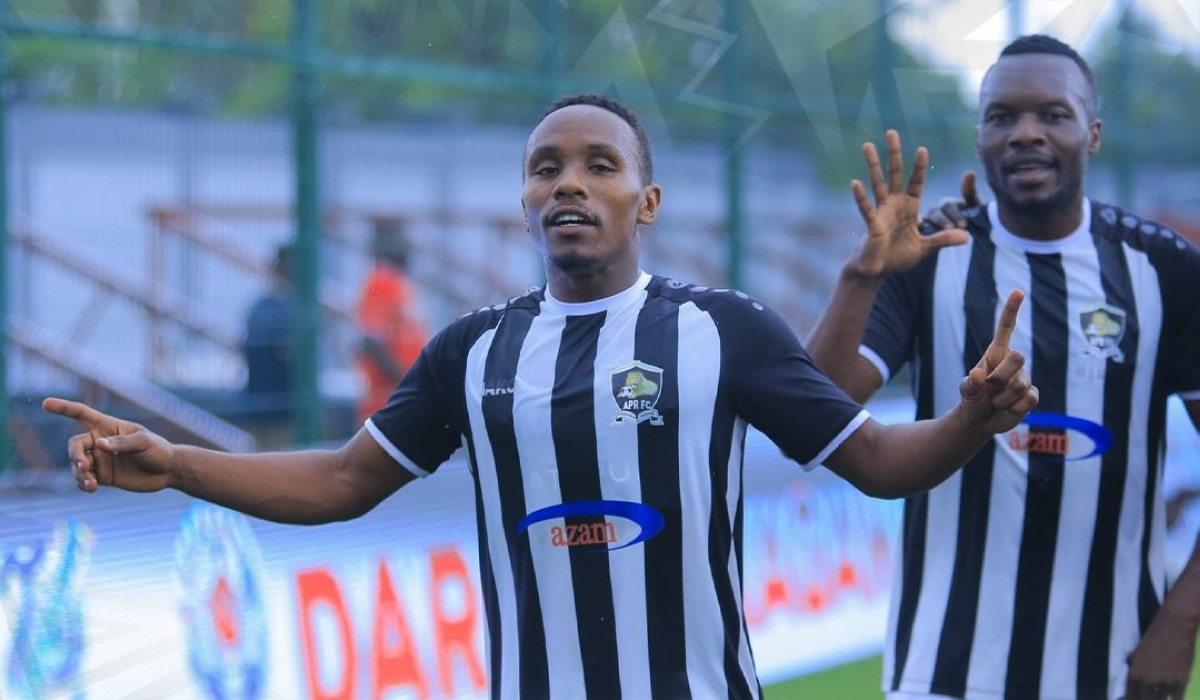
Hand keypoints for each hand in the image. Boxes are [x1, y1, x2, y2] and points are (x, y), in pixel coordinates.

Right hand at [42, 397, 176, 492]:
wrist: (168, 472)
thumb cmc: (159, 450)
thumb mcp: (144, 443)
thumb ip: (122, 443)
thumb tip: (99, 445)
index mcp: (108, 426)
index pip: (81, 414)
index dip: (63, 408)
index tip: (45, 403)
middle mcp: (100, 441)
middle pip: (75, 445)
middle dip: (75, 456)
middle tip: (84, 466)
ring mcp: (100, 459)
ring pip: (76, 464)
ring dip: (79, 473)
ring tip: (90, 483)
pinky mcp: (102, 475)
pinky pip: (84, 479)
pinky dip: (83, 483)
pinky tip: (91, 488)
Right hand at [849, 130, 969, 277]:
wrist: (878, 270)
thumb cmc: (898, 257)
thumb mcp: (925, 248)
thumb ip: (943, 240)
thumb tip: (967, 238)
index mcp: (908, 207)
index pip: (915, 182)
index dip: (918, 166)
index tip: (922, 149)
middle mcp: (894, 204)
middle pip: (894, 174)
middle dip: (894, 153)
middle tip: (891, 132)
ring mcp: (881, 212)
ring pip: (877, 183)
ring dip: (873, 165)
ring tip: (867, 146)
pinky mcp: (872, 224)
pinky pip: (866, 208)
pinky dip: (861, 197)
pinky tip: (855, 183)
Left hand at [958, 289, 1038, 432]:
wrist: (981, 420)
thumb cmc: (973, 399)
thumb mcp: (966, 391)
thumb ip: (970, 384)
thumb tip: (977, 374)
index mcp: (995, 354)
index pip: (1006, 329)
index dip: (1012, 310)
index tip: (1018, 292)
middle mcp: (1012, 362)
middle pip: (1018, 357)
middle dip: (1000, 377)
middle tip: (989, 390)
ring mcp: (1024, 378)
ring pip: (1020, 384)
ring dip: (1002, 398)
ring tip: (995, 402)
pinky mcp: (1031, 395)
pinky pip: (1028, 400)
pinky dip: (1013, 409)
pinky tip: (1007, 409)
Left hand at [1124, 609, 1194, 699]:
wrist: (1174, 627)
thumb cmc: (1154, 637)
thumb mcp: (1137, 654)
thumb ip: (1136, 670)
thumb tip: (1135, 682)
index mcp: (1134, 673)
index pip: (1131, 696)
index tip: (1137, 699)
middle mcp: (1147, 681)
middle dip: (1146, 699)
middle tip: (1149, 696)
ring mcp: (1166, 683)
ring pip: (1162, 699)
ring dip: (1161, 696)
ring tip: (1161, 690)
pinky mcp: (1182, 682)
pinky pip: (1177, 698)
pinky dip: (1174, 696)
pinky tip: (1173, 693)